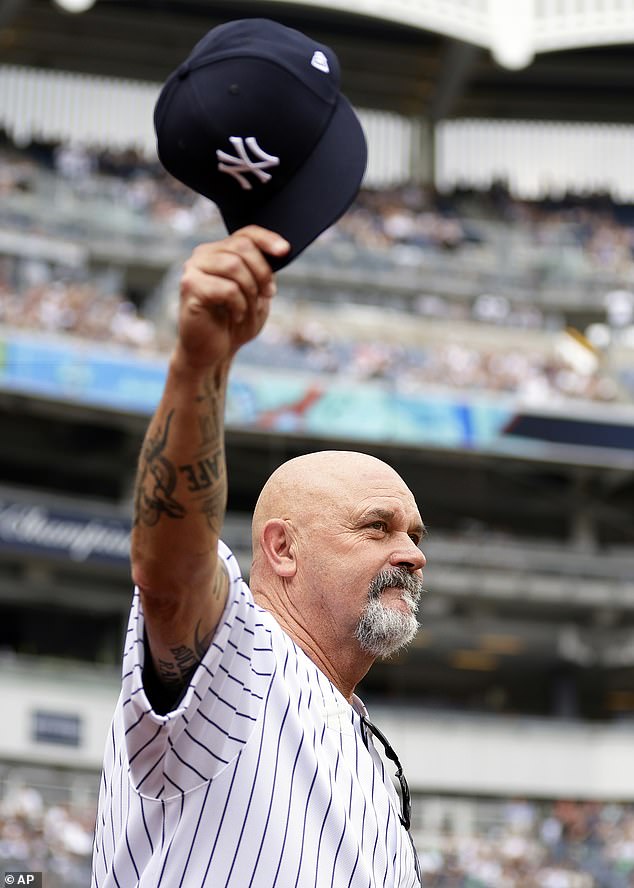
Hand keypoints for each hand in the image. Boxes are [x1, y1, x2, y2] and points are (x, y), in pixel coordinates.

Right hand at [175, 226, 289, 368]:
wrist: (214, 352)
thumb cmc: (234, 323)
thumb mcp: (256, 293)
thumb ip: (263, 271)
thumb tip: (280, 250)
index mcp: (219, 252)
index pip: (245, 233)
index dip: (268, 239)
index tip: (285, 251)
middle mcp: (203, 255)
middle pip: (242, 247)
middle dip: (263, 272)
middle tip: (268, 294)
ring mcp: (193, 270)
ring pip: (234, 265)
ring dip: (250, 290)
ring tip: (248, 308)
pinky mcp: (190, 288)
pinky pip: (226, 288)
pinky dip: (239, 305)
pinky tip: (236, 316)